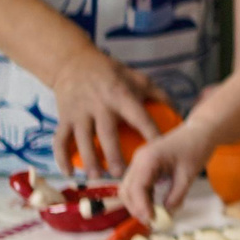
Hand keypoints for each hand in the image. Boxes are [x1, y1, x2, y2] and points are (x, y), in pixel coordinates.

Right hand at [48, 49, 164, 178]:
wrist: (74, 62)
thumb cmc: (112, 73)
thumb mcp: (137, 78)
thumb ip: (158, 94)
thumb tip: (178, 113)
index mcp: (122, 96)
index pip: (140, 118)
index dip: (151, 133)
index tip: (158, 151)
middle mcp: (100, 106)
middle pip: (107, 133)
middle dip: (113, 155)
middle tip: (121, 173)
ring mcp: (79, 113)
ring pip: (82, 140)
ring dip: (89, 160)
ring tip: (97, 177)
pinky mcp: (64, 118)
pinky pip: (60, 140)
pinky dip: (62, 158)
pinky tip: (70, 173)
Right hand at [120, 123, 215, 222]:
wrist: (200, 132)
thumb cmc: (196, 148)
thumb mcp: (189, 174)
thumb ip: (177, 195)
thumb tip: (167, 213)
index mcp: (148, 159)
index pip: (137, 188)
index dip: (141, 207)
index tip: (152, 220)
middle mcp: (138, 160)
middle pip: (127, 190)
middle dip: (136, 208)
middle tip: (152, 222)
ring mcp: (139, 162)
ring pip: (128, 189)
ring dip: (138, 204)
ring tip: (153, 217)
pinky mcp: (143, 166)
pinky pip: (137, 185)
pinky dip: (143, 198)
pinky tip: (154, 206)